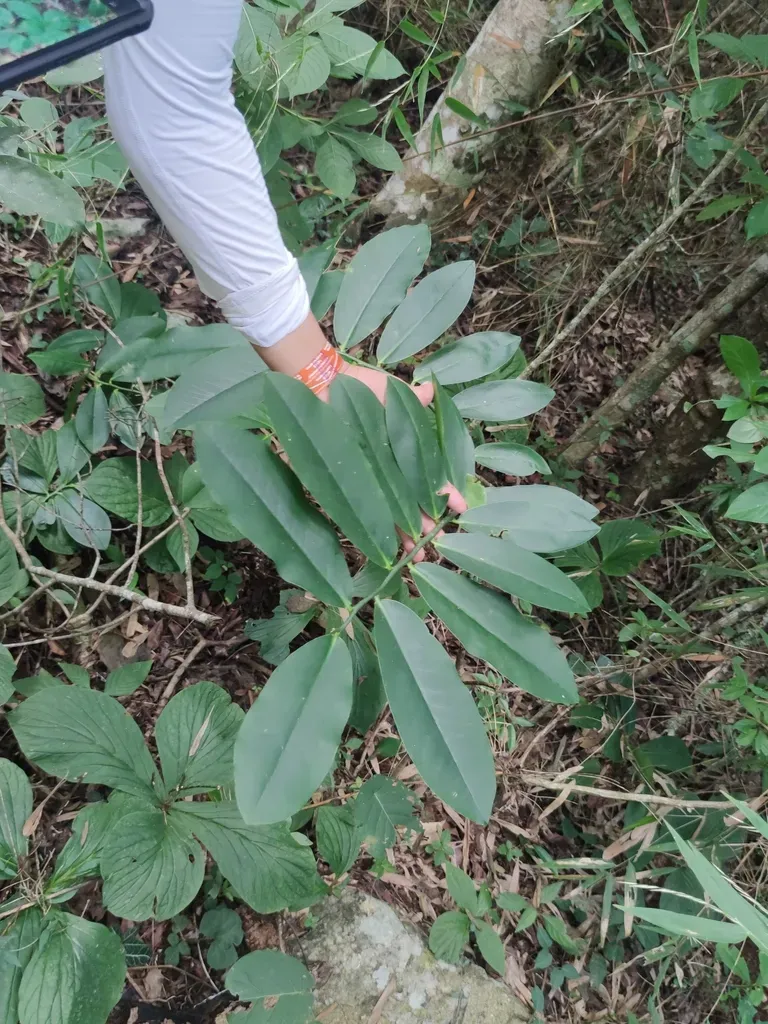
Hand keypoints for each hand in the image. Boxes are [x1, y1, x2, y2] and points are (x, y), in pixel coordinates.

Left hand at [319, 361, 467, 560]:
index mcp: (406, 453)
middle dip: (427, 524)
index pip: (430, 479)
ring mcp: (371, 481)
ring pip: (391, 513)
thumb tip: (430, 390)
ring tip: (417, 553)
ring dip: (404, 534)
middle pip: (412, 503)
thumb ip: (412, 400)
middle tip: (440, 542)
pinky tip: (384, 548)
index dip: (446, 493)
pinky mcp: (348, 486)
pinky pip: (361, 512)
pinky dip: (372, 530)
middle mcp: (391, 471)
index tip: (461, 508)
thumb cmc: (362, 389)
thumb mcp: (391, 393)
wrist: (324, 386)